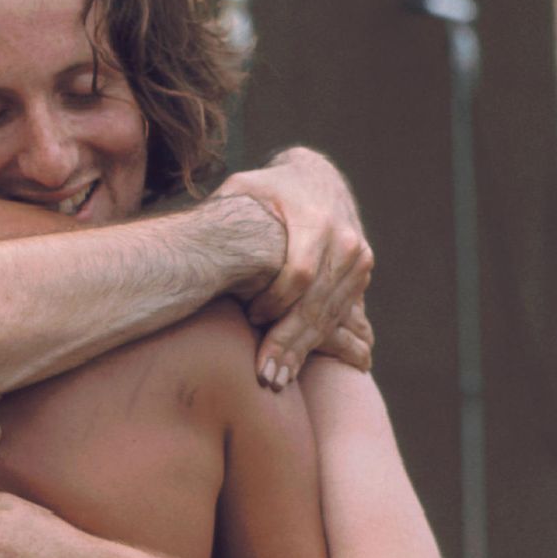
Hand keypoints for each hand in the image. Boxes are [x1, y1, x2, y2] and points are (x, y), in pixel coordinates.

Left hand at [217, 147, 374, 387]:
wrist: (318, 178)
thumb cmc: (268, 188)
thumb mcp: (243, 188)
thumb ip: (223, 211)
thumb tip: (193, 241)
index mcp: (315, 219)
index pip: (299, 272)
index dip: (275, 301)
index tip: (250, 319)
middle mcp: (344, 240)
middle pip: (316, 302)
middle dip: (289, 341)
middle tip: (265, 374)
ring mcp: (358, 258)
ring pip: (330, 315)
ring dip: (303, 350)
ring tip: (277, 379)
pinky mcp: (362, 272)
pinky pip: (341, 314)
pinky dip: (319, 342)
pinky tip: (297, 363)